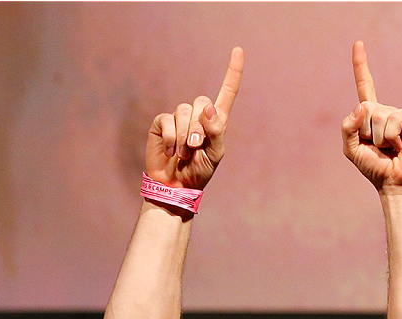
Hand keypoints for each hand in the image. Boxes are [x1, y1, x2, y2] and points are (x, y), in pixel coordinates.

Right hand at [145, 47, 243, 189]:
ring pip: (184, 111)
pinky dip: (172, 139)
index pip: (227, 93)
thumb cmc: (199, 172)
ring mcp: (179, 118)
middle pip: (201, 102)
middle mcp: (198, 115)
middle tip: (195, 147)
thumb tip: (208, 107)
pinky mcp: (163, 123)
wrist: (176, 186)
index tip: (238, 50)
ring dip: (185, 136)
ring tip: (184, 154)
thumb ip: (216, 131)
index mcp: (216, 121)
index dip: (233, 72)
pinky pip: (168, 120)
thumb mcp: (214, 154)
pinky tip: (171, 152)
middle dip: (199, 127)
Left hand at [342, 41, 401, 189]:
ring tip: (390, 149)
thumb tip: (363, 106)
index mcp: (370, 115)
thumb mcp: (351, 149)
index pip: (365, 86)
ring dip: (379, 139)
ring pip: (378, 116)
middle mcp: (386, 110)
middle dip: (366, 133)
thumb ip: (347, 127)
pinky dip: (391, 138)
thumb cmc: (375, 168)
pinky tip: (400, 147)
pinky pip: (393, 121)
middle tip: (379, 148)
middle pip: (366, 109)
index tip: (358, 43)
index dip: (361, 66)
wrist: (396, 182)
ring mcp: (401, 113)